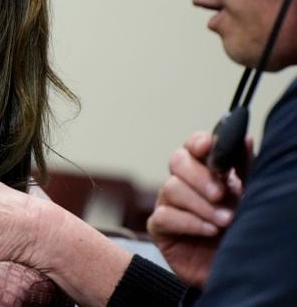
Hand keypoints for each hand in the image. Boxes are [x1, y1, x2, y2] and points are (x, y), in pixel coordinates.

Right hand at [147, 131, 246, 286]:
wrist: (233, 267)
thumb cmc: (240, 230)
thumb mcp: (248, 196)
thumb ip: (244, 168)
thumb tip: (244, 139)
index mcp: (205, 170)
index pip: (193, 145)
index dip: (198, 143)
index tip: (208, 148)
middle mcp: (183, 183)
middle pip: (177, 161)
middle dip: (198, 176)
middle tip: (220, 193)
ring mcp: (168, 204)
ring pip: (171, 188)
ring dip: (200, 204)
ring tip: (224, 221)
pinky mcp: (159, 228)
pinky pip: (164, 216)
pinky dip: (189, 222)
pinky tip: (209, 231)